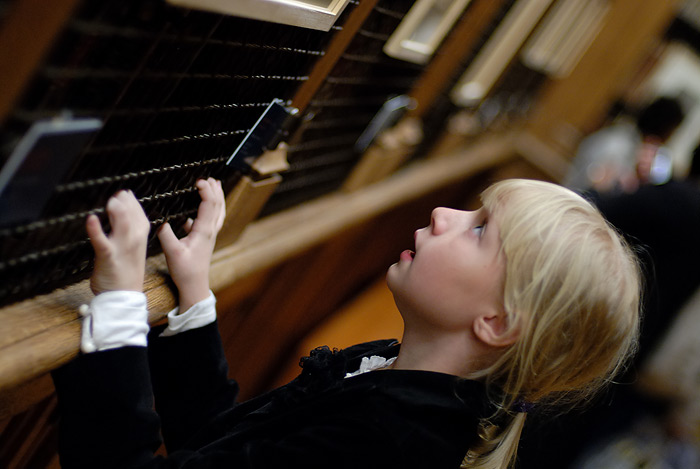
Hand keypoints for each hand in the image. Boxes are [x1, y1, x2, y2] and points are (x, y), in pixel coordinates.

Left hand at [86, 190, 150, 294]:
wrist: (123, 296)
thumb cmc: (125, 272)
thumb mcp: (131, 249)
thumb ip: (126, 231)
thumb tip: (119, 215)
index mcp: (141, 238)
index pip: (140, 214)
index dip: (133, 202)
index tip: (125, 193)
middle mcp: (134, 240)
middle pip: (132, 215)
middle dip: (126, 202)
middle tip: (117, 193)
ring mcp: (122, 248)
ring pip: (122, 224)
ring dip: (116, 210)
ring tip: (111, 201)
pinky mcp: (107, 256)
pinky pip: (101, 241)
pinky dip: (95, 229)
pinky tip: (91, 219)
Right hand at [157, 178, 224, 312]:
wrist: (195, 287)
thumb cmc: (185, 271)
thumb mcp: (172, 252)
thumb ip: (166, 234)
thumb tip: (160, 220)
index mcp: (204, 231)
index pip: (209, 205)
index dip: (206, 190)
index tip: (199, 180)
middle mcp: (210, 232)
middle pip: (218, 206)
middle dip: (215, 191)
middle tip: (211, 179)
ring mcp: (209, 236)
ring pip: (218, 213)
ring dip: (217, 199)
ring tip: (214, 187)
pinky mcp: (205, 241)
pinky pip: (210, 222)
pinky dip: (208, 212)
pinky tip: (196, 212)